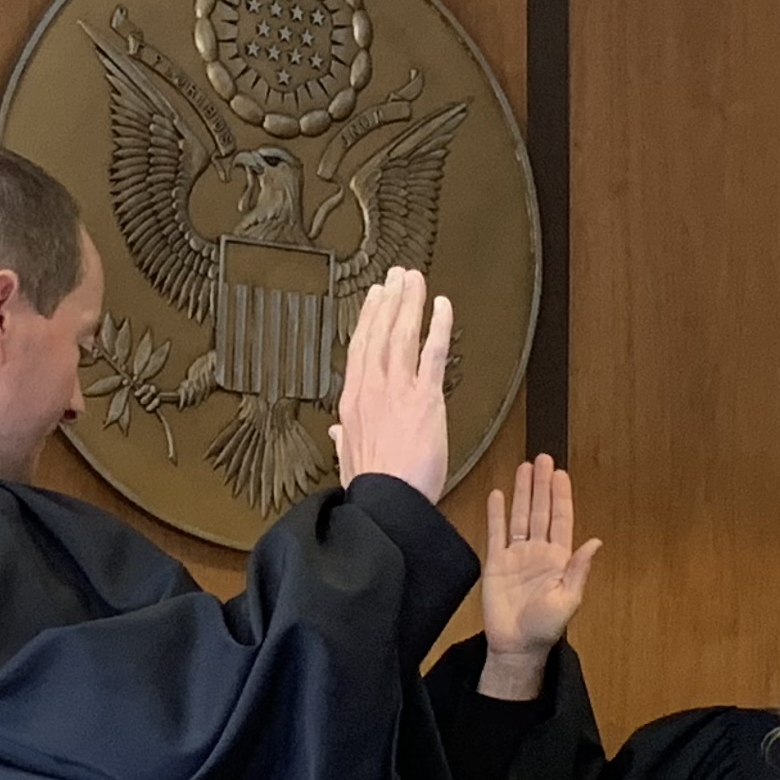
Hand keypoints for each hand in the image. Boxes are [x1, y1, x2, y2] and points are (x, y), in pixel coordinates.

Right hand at [329, 266, 454, 503]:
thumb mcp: (348, 460)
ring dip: (409, 303)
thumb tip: (337, 432)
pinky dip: (438, 326)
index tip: (374, 299)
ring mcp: (398, 390)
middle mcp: (372, 389)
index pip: (360, 350)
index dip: (368, 320)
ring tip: (414, 279)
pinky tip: (442, 305)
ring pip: (402, 336)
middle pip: (379, 334)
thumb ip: (344, 440)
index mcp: (353, 403)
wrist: (387, 503)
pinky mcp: (425, 398)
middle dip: (388, 301)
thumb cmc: (372, 488)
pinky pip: (433, 353)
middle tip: (396, 277)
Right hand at [475, 456, 601, 696]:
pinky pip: (496, 533)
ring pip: (519, 516)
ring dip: (522, 493)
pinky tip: (498, 495)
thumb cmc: (545, 628)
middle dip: (541, 485)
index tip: (560, 474)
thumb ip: (579, 570)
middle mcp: (538, 552)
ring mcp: (516, 555)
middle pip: (539, 511)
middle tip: (542, 458)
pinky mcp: (495, 563)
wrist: (516, 646)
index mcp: (559, 559)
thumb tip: (595, 542)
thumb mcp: (569, 600)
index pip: (560, 520)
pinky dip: (496, 514)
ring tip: (523, 468)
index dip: (560, 497)